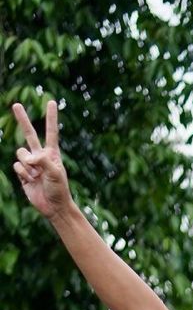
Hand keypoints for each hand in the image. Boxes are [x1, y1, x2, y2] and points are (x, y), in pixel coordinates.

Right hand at [12, 99, 71, 221]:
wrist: (54, 207)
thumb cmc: (59, 190)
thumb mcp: (55, 173)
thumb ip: (42, 160)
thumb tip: (28, 155)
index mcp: (52, 153)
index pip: (51, 132)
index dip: (51, 117)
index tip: (51, 102)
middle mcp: (40, 155)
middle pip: (29, 134)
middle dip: (22, 119)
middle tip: (15, 104)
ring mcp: (30, 164)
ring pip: (20, 153)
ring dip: (27, 164)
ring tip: (37, 176)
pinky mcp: (23, 174)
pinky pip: (17, 166)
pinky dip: (23, 173)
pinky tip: (31, 181)